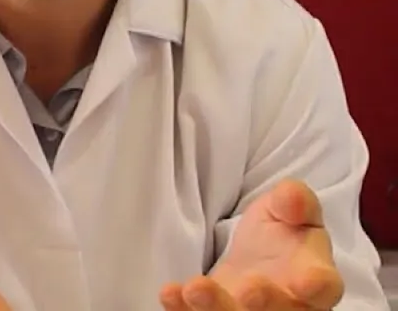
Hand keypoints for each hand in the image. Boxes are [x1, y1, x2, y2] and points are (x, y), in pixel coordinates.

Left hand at [159, 179, 343, 310]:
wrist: (257, 259)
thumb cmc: (283, 236)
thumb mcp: (291, 210)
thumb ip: (296, 202)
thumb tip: (292, 196)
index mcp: (314, 278)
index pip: (324, 286)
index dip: (317, 285)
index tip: (306, 281)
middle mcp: (289, 305)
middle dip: (265, 303)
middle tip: (249, 289)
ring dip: (217, 309)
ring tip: (195, 289)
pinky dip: (184, 310)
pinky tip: (171, 293)